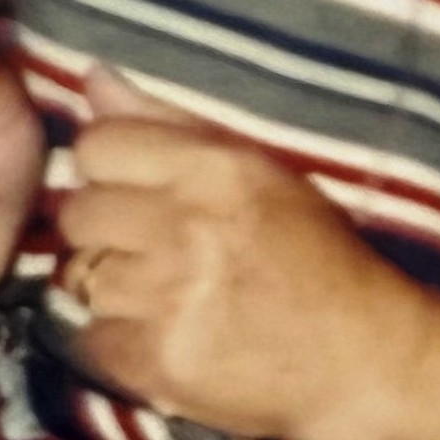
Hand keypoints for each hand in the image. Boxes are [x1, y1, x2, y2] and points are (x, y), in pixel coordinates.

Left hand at [52, 67, 433, 439]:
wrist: (362, 359)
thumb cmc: (317, 256)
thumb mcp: (261, 173)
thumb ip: (172, 123)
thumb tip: (92, 76)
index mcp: (216, 170)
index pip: (96, 145)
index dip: (109, 167)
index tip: (135, 189)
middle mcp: (185, 228)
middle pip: (77, 212)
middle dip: (105, 229)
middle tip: (150, 248)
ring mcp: (167, 299)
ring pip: (77, 277)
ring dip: (110, 287)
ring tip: (160, 295)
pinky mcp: (156, 363)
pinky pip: (90, 339)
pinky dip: (117, 341)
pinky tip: (162, 336)